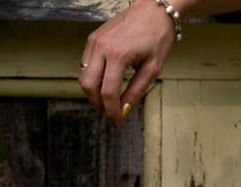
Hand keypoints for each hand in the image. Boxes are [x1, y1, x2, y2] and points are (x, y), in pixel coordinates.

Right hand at [79, 0, 175, 124]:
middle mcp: (101, 47)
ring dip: (93, 92)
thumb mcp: (153, 69)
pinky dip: (93, 79)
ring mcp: (94, 41)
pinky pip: (86, 65)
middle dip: (98, 104)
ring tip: (109, 100)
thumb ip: (137, 91)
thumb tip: (124, 110)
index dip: (111, 111)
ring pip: (84, 76)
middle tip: (111, 112)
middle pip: (88, 86)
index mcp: (118, 54)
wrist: (152, 10)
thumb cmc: (157, 37)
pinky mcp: (93, 39)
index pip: (108, 92)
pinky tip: (106, 84)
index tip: (117, 121)